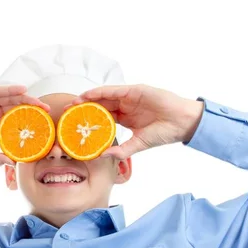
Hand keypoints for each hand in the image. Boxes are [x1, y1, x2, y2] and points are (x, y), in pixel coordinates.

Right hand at [0, 85, 49, 165]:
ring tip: (39, 102)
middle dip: (33, 110)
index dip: (30, 123)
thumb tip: (12, 164)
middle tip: (49, 111)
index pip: (17, 122)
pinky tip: (22, 90)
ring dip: (26, 99)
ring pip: (10, 99)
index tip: (45, 127)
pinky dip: (10, 90)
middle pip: (17, 108)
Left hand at [66, 84, 203, 159]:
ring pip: (104, 97)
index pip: (103, 118)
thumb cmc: (164, 133)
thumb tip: (103, 156)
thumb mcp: (138, 144)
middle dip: (83, 109)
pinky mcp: (135, 90)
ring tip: (73, 103)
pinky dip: (100, 92)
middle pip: (100, 106)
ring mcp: (130, 98)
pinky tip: (88, 95)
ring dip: (88, 99)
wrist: (181, 123)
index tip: (74, 125)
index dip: (89, 121)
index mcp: (126, 118)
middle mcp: (126, 107)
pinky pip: (113, 91)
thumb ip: (122, 150)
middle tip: (66, 113)